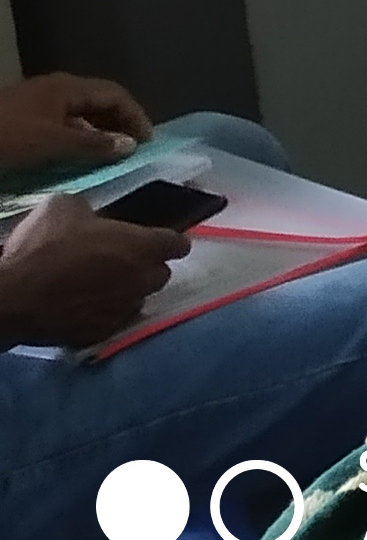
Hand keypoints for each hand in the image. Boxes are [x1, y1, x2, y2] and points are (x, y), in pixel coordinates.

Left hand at [0, 74, 149, 173]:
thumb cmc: (6, 139)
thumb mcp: (52, 144)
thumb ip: (93, 145)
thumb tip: (130, 144)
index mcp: (66, 87)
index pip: (115, 94)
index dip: (136, 116)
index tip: (149, 142)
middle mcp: (54, 88)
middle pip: (98, 100)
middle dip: (119, 122)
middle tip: (133, 149)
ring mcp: (36, 101)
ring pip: (79, 112)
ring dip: (97, 131)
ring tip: (108, 156)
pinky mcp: (22, 116)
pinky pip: (62, 122)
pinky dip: (76, 136)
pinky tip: (74, 156)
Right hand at [0, 197, 185, 350]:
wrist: (14, 297)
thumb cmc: (42, 247)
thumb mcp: (64, 206)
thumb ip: (91, 211)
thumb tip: (92, 219)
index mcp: (141, 246)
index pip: (176, 243)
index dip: (169, 240)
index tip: (160, 240)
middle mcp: (142, 280)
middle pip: (160, 274)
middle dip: (146, 267)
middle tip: (121, 261)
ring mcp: (124, 310)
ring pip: (138, 299)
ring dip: (127, 292)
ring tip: (101, 285)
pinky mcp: (102, 333)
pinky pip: (114, 320)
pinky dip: (105, 313)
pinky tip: (85, 306)